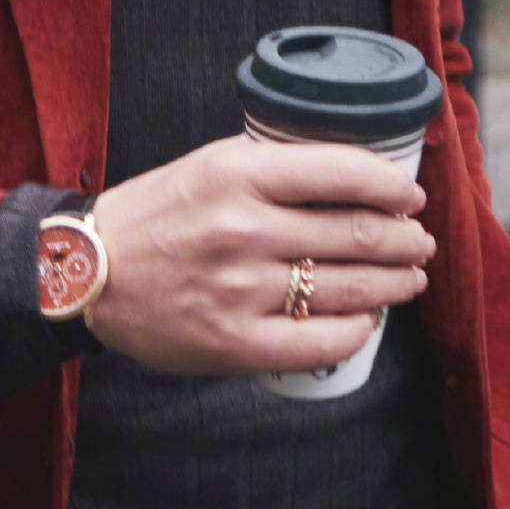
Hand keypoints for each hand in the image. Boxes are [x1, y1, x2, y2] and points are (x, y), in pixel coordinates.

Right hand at [85, 132, 434, 379]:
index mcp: (238, 173)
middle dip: (406, 241)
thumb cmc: (155, 216)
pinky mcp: (235, 342)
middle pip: (360, 234)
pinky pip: (321, 341)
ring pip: (350, 288)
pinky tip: (367, 321)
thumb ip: (274, 167)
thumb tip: (355, 178)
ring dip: (395, 284)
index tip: (412, 196)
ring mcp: (240, 289)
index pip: (345, 172)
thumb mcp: (208, 166)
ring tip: (409, 280)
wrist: (89, 273)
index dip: (394, 186)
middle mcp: (243, 229)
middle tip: (421, 243)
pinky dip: (357, 331)